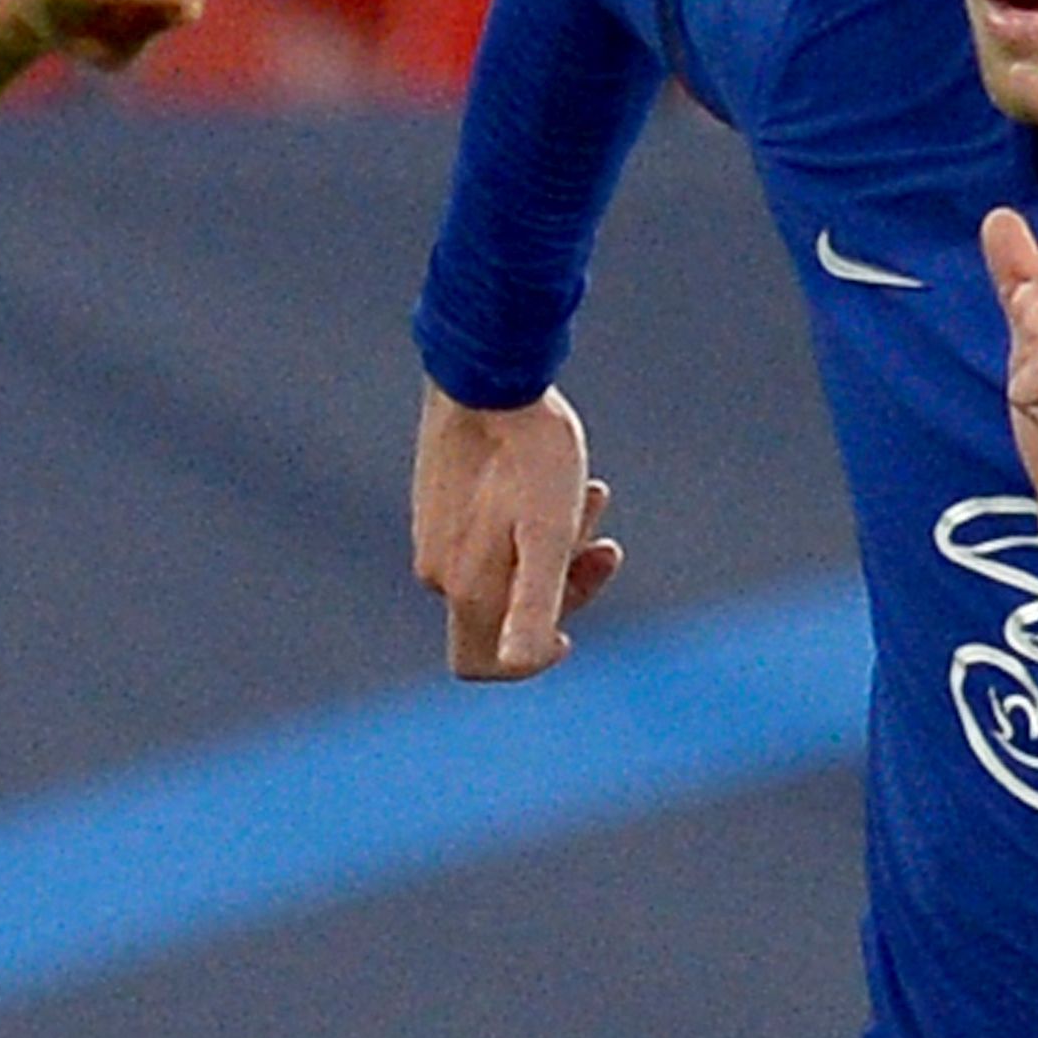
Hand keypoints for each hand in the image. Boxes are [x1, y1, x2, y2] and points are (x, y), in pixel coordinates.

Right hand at [414, 383, 622, 680]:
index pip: (478, 663)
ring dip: (556, 544)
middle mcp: (438, 569)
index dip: (527, 661)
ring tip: (592, 496)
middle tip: (604, 539)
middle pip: (504, 610)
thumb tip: (514, 661)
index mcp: (465, 588)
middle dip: (563, 584)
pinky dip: (530, 518)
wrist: (488, 374)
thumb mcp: (550, 537)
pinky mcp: (437, 496)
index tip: (568, 628)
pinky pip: (486, 530)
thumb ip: (532, 606)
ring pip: (502, 563)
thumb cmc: (531, 458)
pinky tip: (567, 479)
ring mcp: (432, 530)